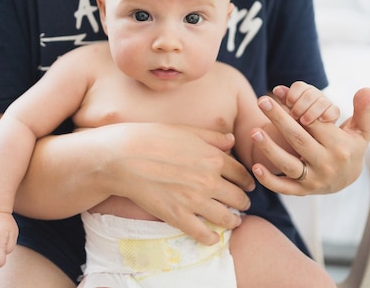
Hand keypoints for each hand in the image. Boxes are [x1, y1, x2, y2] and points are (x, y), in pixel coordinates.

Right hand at [102, 123, 254, 244]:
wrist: (122, 157)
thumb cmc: (151, 138)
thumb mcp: (185, 130)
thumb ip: (211, 137)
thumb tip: (231, 141)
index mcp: (212, 158)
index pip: (241, 174)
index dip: (247, 181)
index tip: (247, 185)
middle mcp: (209, 181)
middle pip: (238, 197)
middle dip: (243, 202)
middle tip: (243, 204)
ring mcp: (194, 201)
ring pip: (226, 218)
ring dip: (234, 221)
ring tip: (234, 221)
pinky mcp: (178, 217)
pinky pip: (203, 234)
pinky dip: (211, 238)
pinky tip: (213, 237)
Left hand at [251, 87, 369, 194]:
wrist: (349, 179)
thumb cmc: (352, 146)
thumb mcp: (362, 129)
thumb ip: (364, 109)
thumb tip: (367, 89)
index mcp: (339, 145)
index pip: (315, 123)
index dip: (297, 106)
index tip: (280, 92)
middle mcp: (326, 163)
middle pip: (299, 139)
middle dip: (279, 119)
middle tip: (262, 101)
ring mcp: (314, 179)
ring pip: (289, 164)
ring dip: (270, 149)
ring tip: (254, 132)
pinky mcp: (303, 191)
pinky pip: (284, 187)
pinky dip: (269, 180)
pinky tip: (255, 166)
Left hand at [275, 81, 339, 125]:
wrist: (311, 137)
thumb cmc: (297, 122)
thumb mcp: (289, 111)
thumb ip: (284, 100)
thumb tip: (277, 90)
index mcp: (303, 91)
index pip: (298, 86)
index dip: (292, 95)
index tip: (288, 105)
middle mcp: (316, 95)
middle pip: (309, 94)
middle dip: (300, 106)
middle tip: (294, 116)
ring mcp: (326, 103)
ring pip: (322, 101)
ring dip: (312, 112)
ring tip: (304, 121)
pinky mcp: (334, 114)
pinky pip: (334, 110)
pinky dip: (328, 114)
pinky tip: (321, 120)